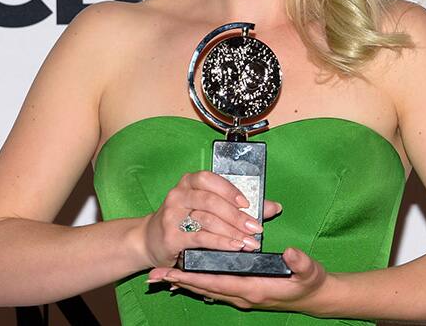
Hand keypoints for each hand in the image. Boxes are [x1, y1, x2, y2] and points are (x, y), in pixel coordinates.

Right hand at [140, 170, 281, 268]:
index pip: (210, 179)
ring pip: (207, 219)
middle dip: (237, 216)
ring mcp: (172, 214)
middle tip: (256, 228)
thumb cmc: (186, 221)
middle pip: (211, 201)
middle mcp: (178, 194)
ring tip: (249, 241)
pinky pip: (200, 237)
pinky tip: (234, 246)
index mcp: (189, 182)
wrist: (150, 240)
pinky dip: (220, 242)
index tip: (248, 203)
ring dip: (232, 231)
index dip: (230, 190)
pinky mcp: (171, 235)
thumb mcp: (209, 209)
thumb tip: (274, 207)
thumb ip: (241, 207)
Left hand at [147, 247, 330, 312]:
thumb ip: (300, 263)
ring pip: (207, 289)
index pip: (218, 283)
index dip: (195, 278)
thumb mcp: (310, 271)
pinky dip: (198, 283)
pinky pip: (214, 288)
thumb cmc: (311, 282)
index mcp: (254, 289)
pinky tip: (185, 279)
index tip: (172, 272)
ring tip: (161, 277)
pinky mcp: (242, 292)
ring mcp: (241, 295)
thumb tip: (290, 252)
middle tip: (154, 275)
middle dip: (179, 281)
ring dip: (185, 283)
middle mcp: (243, 295)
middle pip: (205, 288)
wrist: (316, 297)